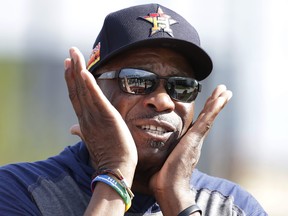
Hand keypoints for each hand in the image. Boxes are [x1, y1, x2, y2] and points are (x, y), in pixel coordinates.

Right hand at [64, 47, 136, 182]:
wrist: (116, 168)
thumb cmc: (108, 154)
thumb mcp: (93, 140)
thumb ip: (82, 131)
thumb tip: (71, 129)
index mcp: (84, 121)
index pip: (76, 96)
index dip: (72, 80)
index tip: (69, 66)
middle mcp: (86, 116)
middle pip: (77, 89)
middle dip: (73, 70)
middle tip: (70, 52)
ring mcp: (95, 117)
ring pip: (84, 90)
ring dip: (79, 71)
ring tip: (74, 55)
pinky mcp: (107, 117)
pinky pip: (96, 99)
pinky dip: (89, 86)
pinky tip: (85, 72)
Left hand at [149, 85, 232, 214]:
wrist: (169, 188)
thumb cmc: (162, 177)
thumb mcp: (160, 158)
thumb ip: (159, 150)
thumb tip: (146, 147)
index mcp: (188, 143)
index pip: (198, 123)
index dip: (205, 112)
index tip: (210, 103)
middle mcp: (195, 140)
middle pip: (206, 117)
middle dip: (215, 104)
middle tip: (223, 92)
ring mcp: (196, 139)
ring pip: (209, 116)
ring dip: (217, 102)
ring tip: (226, 91)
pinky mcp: (195, 139)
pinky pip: (206, 120)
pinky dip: (215, 109)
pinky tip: (221, 98)